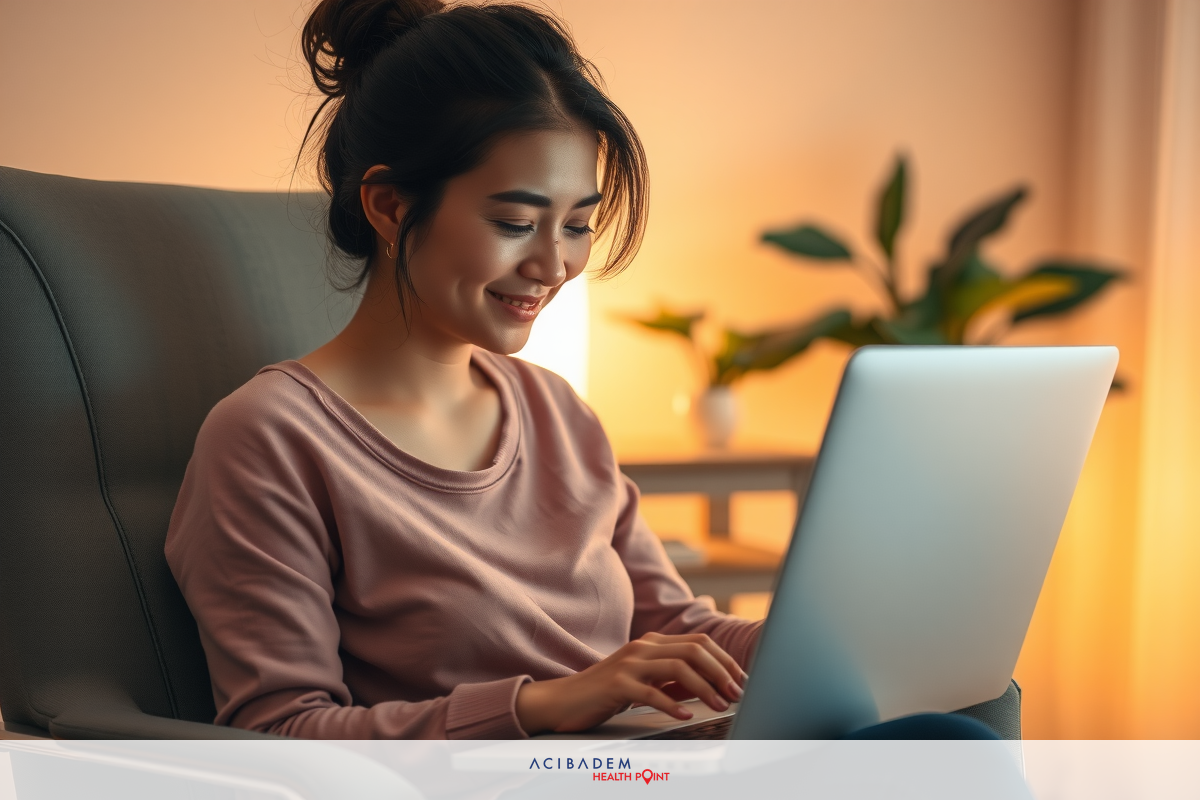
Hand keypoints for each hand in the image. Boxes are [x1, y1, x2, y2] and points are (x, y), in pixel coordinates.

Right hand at [515, 632, 747, 734]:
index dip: (724, 660)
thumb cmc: (607, 693)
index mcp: (652, 642)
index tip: (742, 680)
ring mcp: (629, 664)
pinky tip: (686, 715)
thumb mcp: (645, 680)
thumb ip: (673, 678)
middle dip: (721, 672)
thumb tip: (711, 685)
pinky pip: (651, 692)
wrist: (564, 700)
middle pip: (694, 650)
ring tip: (718, 705)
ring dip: (704, 688)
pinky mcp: (617, 684)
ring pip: (678, 667)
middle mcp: (643, 647)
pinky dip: (673, 704)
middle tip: (737, 694)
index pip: (700, 642)